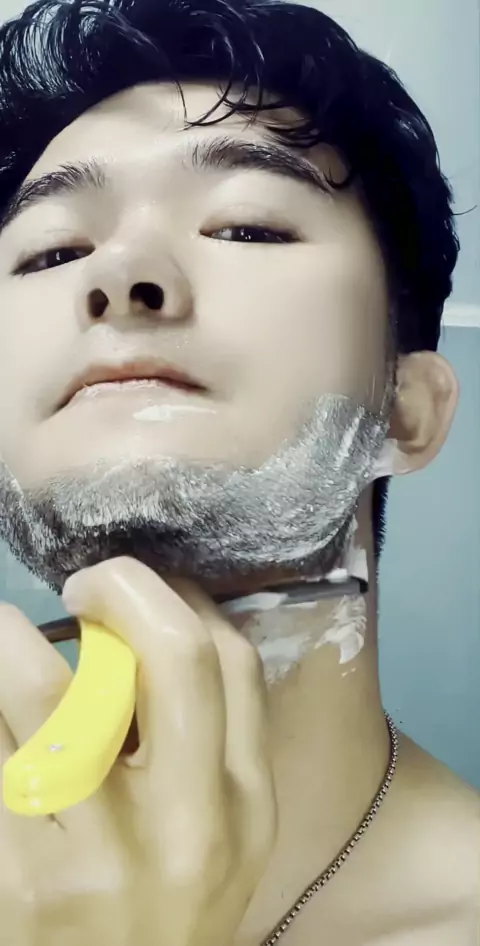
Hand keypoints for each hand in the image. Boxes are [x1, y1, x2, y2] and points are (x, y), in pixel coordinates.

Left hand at [0, 557, 276, 945]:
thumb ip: (207, 736)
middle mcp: (186, 825)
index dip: (180, 595)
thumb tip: (148, 624)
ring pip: (44, 688)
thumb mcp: (221, 832)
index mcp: (244, 804)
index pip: (230, 660)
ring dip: (12, 638)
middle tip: (80, 587)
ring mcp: (100, 857)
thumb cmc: (166, 905)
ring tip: (7, 638)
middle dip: (120, 587)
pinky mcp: (20, 884)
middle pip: (172, 655)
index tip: (137, 589)